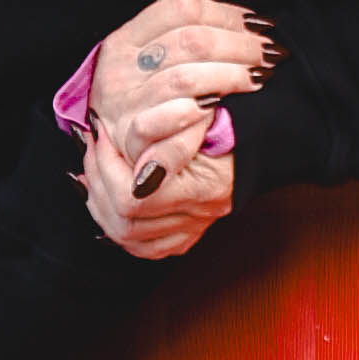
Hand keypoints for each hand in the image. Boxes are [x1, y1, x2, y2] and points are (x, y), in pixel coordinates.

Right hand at [82, 0, 269, 150]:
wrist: (120, 166)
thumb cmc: (144, 106)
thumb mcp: (146, 59)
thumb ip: (164, 22)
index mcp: (123, 41)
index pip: (182, 8)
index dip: (227, 13)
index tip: (258, 26)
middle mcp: (118, 69)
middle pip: (192, 41)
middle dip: (240, 46)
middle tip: (269, 55)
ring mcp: (122, 105)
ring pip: (186, 79)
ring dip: (231, 77)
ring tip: (257, 79)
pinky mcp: (130, 139)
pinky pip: (171, 118)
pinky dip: (199, 113)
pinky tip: (220, 109)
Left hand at [85, 109, 235, 261]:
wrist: (266, 135)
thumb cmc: (234, 116)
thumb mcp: (202, 112)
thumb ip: (166, 130)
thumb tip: (135, 149)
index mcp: (204, 188)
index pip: (133, 198)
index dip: (107, 167)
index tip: (102, 134)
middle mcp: (200, 216)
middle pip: (124, 224)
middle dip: (98, 182)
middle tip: (93, 148)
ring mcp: (195, 228)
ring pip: (128, 239)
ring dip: (100, 204)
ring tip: (94, 171)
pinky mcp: (190, 232)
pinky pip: (145, 247)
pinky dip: (119, 226)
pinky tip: (108, 200)